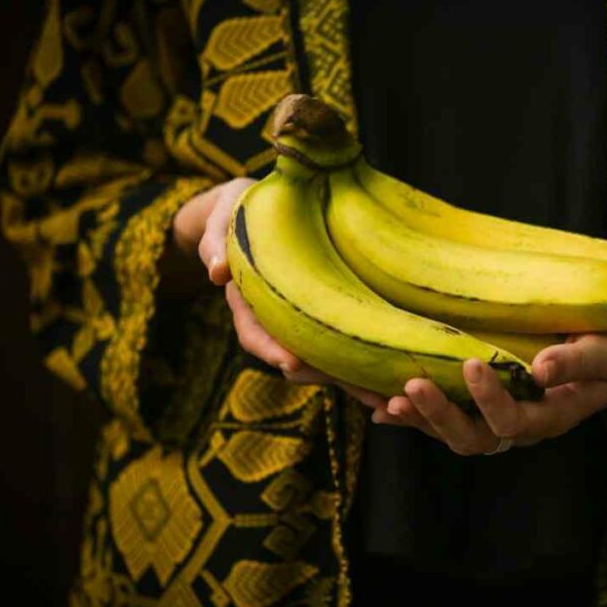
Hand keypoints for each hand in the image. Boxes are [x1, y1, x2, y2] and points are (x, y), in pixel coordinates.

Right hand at [173, 178, 385, 409]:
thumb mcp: (223, 216)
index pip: (254, 334)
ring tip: (382, 397)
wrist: (258, 208)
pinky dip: (363, 364)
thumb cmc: (240, 209)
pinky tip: (390, 380)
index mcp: (247, 301)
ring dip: (350, 381)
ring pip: (322, 361)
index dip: (271, 350)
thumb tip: (215, 270)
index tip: (290, 362)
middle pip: (294, 359)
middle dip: (322, 376)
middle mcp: (274, 320)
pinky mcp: (324, 319)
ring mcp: (300, 324)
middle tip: (352, 389)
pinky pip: (341, 347)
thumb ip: (216, 241)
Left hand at [370, 327, 606, 454]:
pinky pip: (445, 420)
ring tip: (383, 400)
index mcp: (553, 416)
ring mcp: (501, 421)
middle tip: (412, 386)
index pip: (515, 421)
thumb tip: (540, 368)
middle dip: (439, 416)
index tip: (472, 363)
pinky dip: (412, 418)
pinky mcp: (487, 409)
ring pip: (453, 434)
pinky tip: (380, 408)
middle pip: (474, 439)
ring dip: (417, 420)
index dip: (490, 400)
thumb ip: (578, 360)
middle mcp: (522, 426)